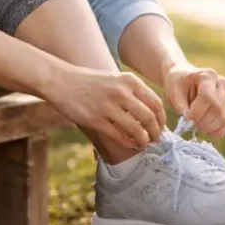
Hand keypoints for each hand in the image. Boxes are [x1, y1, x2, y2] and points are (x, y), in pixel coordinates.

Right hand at [44, 66, 166, 152]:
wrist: (62, 81)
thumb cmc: (90, 82)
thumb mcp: (115, 79)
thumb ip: (133, 92)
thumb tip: (152, 114)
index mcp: (129, 81)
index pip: (156, 103)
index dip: (162, 119)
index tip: (161, 128)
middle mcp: (121, 92)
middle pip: (149, 118)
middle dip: (156, 133)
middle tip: (156, 140)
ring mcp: (108, 106)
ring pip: (136, 130)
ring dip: (144, 141)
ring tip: (144, 145)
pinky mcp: (96, 120)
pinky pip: (119, 137)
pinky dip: (128, 144)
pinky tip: (130, 145)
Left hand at [163, 64, 224, 138]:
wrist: (185, 79)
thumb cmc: (178, 84)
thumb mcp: (174, 91)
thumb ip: (180, 107)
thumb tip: (188, 123)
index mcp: (207, 76)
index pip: (207, 97)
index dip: (197, 112)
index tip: (186, 119)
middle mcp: (222, 84)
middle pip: (218, 109)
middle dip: (202, 122)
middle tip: (190, 124)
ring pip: (224, 119)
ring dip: (209, 128)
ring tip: (196, 125)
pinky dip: (217, 132)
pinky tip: (206, 130)